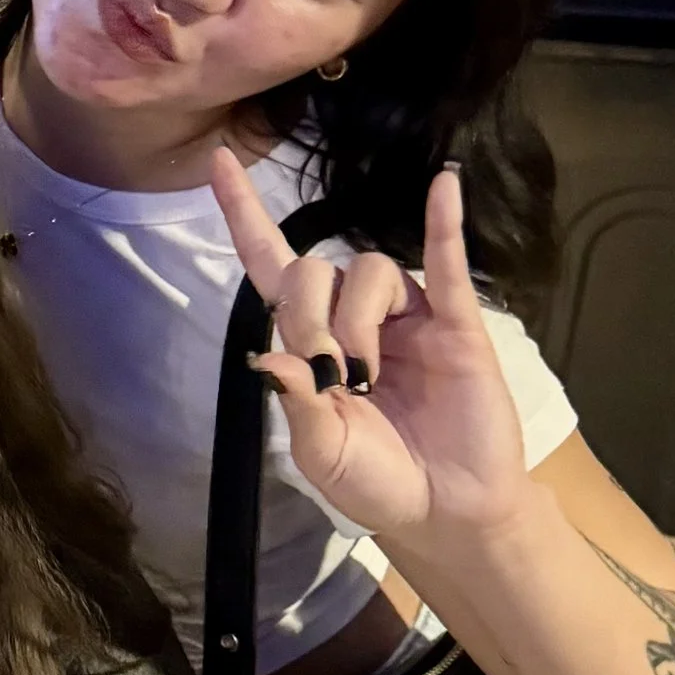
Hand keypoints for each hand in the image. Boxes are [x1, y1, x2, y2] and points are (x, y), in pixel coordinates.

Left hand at [212, 153, 529, 552]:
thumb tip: (270, 356)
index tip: (219, 162)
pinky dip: (444, 224)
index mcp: (312, 342)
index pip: (270, 264)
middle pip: (318, 269)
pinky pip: (448, 264)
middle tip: (331, 375)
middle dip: (311, 317)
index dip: (244, 215)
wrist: (446, 512)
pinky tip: (445, 186)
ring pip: (373, 271)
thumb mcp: (323, 455)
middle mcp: (356, 317)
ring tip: (368, 376)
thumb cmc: (378, 482)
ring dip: (359, 319)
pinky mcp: (455, 326)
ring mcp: (408, 317)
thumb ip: (298, 407)